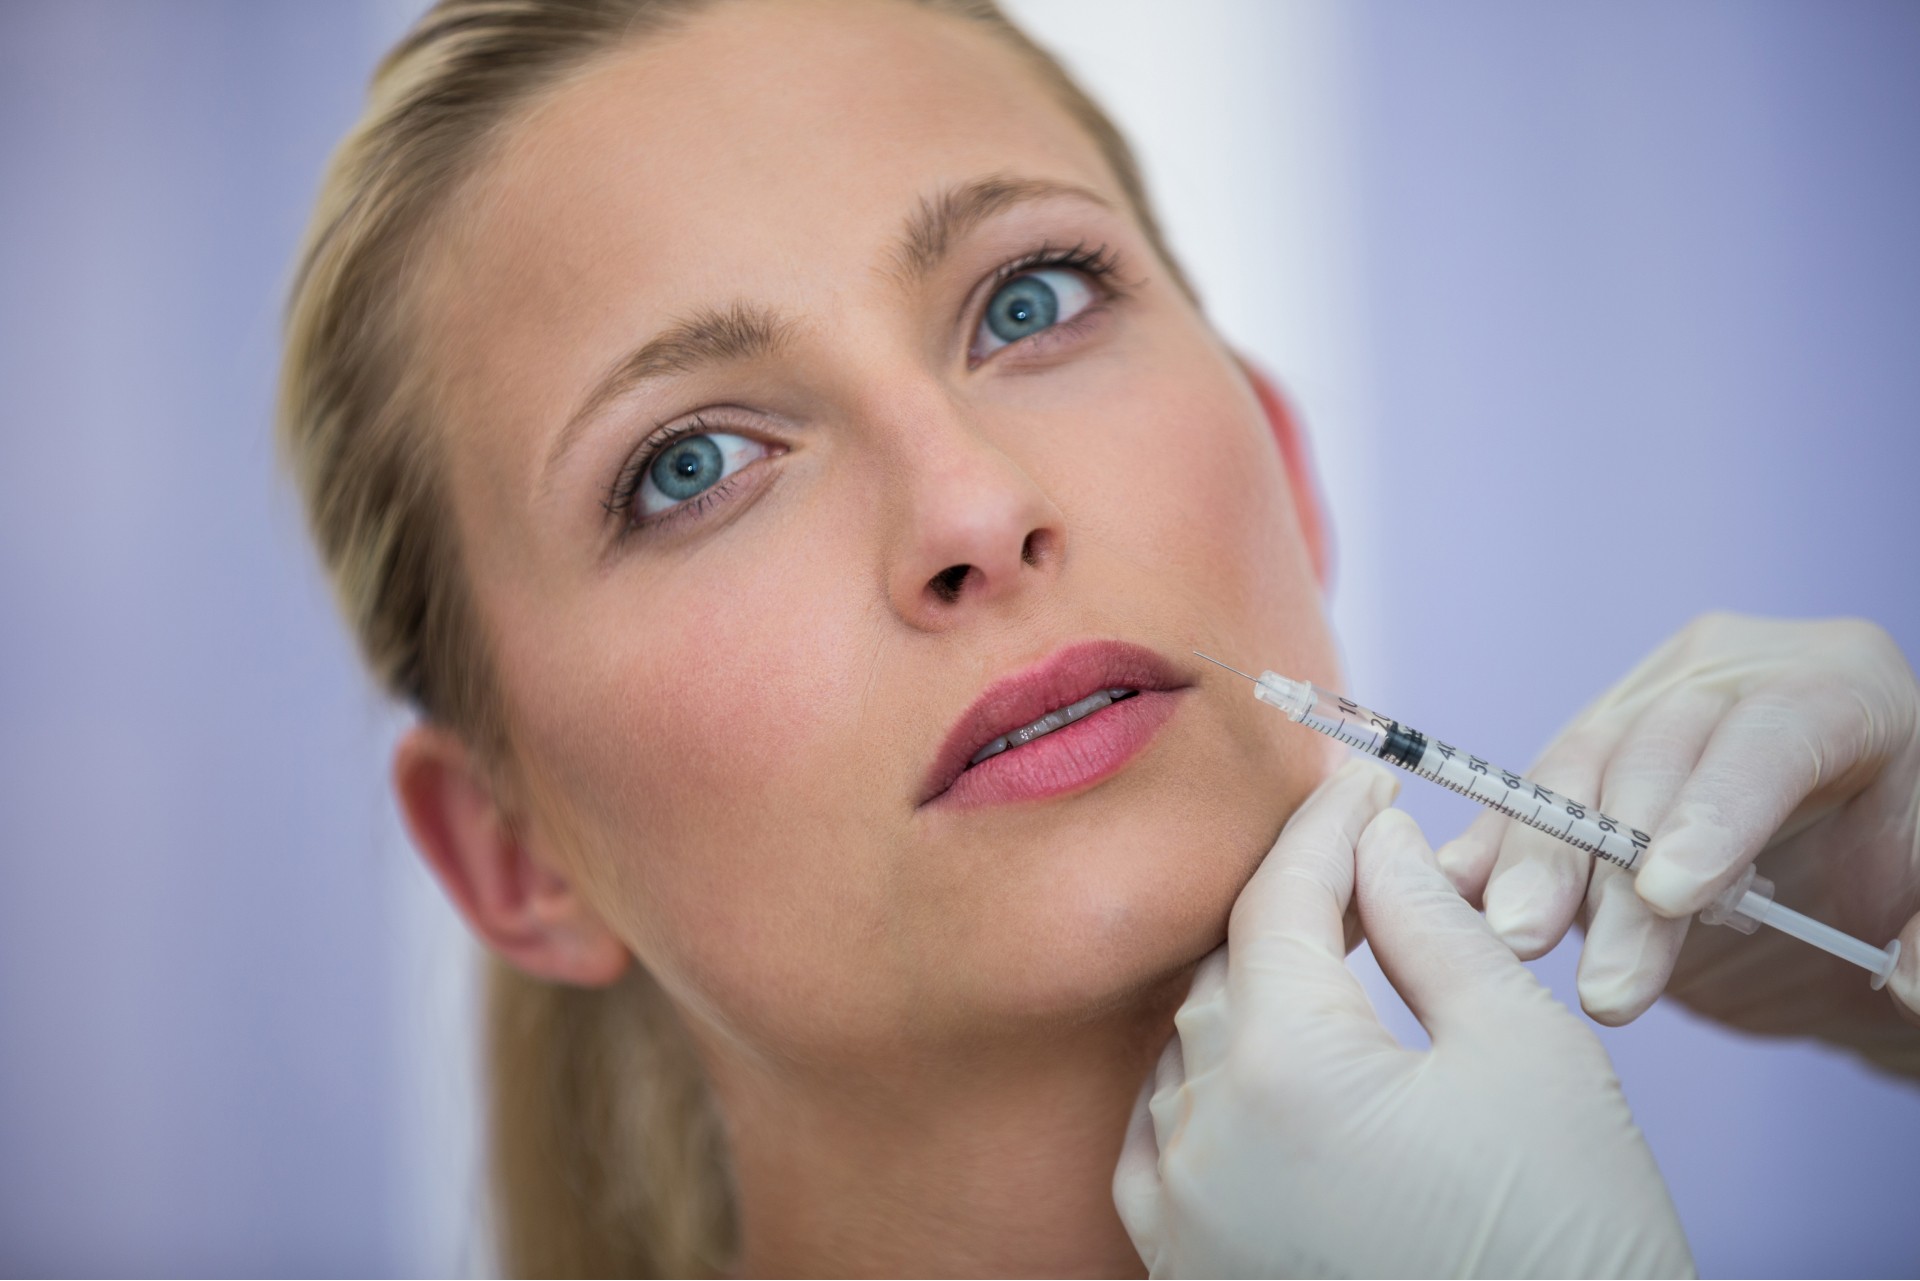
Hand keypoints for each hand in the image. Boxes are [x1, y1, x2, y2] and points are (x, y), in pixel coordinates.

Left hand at [1114, 760, 1691, 1277]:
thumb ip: (1430, 924)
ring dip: (1246, 994)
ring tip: (1323, 958)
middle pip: (1225, 971)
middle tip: (1361, 863)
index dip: (1324, 827)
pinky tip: (1248, 1068)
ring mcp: (1180, 1219)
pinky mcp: (1183, 1273)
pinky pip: (1156, 1146)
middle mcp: (1200, 1141)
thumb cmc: (1571, 1240)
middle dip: (1289, 907)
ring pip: (1186, 1054)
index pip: (1276, 900)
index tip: (1365, 781)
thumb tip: (1377, 840)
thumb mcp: (1525, 1051)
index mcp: (1281, 1070)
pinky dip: (1198, 1089)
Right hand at [1437, 614, 1919, 1070]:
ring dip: (1538, 868)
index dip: (1713, 806)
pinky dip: (1487, 852)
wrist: (1851, 900)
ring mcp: (1643, 712)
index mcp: (1839, 684)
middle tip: (1608, 977)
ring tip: (1518, 942)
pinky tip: (1455, 892)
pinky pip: (1521, 802)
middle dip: (1616, 869)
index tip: (1671, 894)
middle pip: (1653, 756)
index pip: (1769, 729)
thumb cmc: (1904, 882)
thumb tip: (1907, 985)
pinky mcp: (1581, 764)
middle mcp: (1730, 677)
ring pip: (1571, 775)